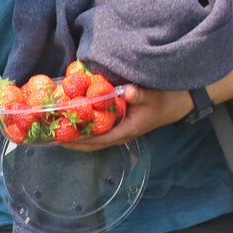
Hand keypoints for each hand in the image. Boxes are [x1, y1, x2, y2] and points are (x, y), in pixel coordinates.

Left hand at [64, 85, 192, 151]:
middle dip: (73, 139)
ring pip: (95, 135)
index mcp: (128, 130)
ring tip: (58, 127)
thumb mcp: (154, 95)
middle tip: (52, 134)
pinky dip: (87, 124)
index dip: (81, 141)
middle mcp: (122, 132)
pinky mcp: (121, 121)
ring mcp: (121, 127)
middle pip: (93, 141)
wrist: (181, 101)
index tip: (62, 139)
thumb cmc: (167, 99)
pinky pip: (100, 126)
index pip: (99, 140)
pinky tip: (75, 116)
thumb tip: (127, 92)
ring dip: (78, 133)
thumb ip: (140, 94)